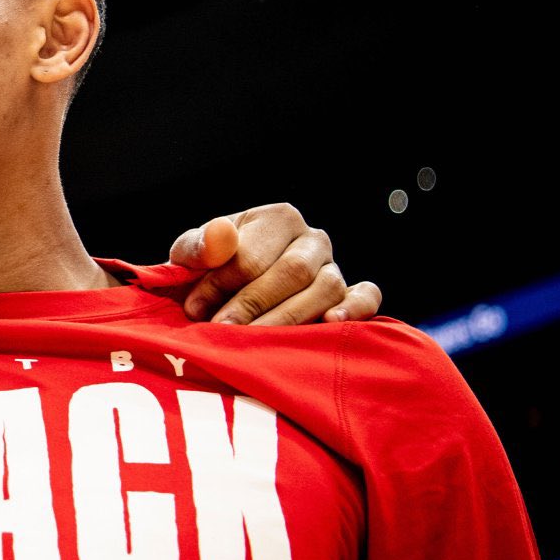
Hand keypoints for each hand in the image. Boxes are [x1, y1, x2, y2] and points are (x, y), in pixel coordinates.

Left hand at [167, 204, 381, 325]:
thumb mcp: (192, 256)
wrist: (226, 293)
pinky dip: (354, 308)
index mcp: (278, 219)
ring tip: (258, 341)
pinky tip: (331, 321)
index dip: (220, 284)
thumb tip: (220, 236)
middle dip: (252, 305)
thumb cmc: (210, 271)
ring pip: (326, 289)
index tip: (195, 308)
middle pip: (291, 272)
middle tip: (222, 331)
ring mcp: (335, 267)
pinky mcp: (351, 295)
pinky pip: (366, 297)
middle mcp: (312, 239)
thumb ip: (198, 246)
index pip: (252, 255)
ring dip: (289, 318)